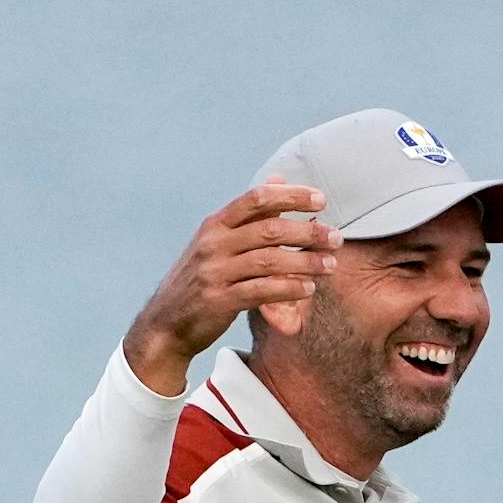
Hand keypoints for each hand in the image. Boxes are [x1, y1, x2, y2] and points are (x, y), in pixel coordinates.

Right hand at [122, 176, 343, 394]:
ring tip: (330, 264)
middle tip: (336, 237)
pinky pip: (261, 291)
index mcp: (215, 225)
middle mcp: (213, 244)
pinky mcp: (219, 300)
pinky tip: (309, 288)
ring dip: (305, 261)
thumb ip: (249, 215)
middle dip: (307, 231)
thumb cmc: (202, 278)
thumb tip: (277, 180)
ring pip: (269, 260)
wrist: (167, 322)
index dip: (290, 195)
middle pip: (269, 229)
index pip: (255, 199)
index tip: (321, 198)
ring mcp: (215, 272)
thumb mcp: (218, 242)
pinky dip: (288, 288)